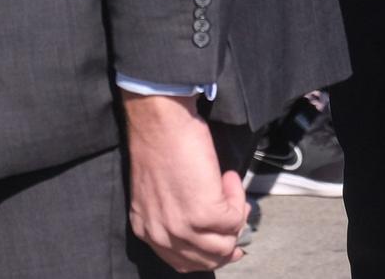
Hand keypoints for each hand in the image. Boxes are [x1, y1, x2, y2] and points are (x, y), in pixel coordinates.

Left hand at [122, 92, 246, 271]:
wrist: (160, 122)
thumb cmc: (161, 148)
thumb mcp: (158, 193)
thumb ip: (176, 218)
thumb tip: (214, 234)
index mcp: (146, 230)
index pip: (184, 262)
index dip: (211, 256)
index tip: (230, 247)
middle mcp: (161, 234)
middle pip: (209, 258)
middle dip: (229, 238)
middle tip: (238, 213)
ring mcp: (183, 227)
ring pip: (226, 244)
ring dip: (235, 214)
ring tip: (227, 187)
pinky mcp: (204, 214)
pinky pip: (236, 218)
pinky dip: (237, 196)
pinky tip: (227, 177)